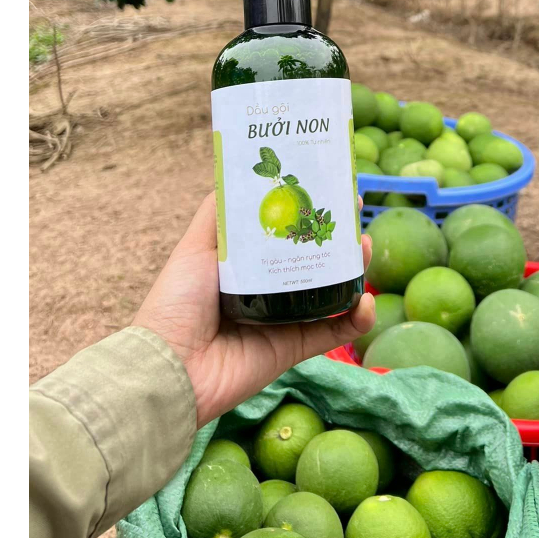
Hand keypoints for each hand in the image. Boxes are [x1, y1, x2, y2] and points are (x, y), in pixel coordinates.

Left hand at [133, 192, 374, 426]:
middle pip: (315, 258)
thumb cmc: (177, 301)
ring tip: (364, 246)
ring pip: (332, 290)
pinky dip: (357, 318)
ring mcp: (285, 319)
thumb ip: (216, 212)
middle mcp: (269, 289)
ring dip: (354, 268)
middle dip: (338, 235)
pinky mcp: (296, 348)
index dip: (309, 211)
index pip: (287, 232)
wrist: (172, 364)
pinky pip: (335, 332)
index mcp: (247, 264)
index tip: (329, 186)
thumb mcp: (195, 246)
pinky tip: (367, 300)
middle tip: (354, 211)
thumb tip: (236, 173)